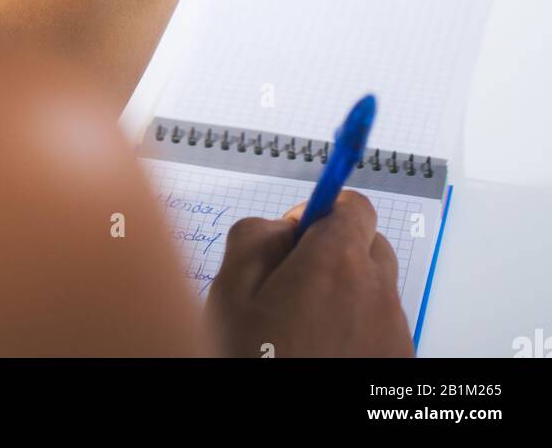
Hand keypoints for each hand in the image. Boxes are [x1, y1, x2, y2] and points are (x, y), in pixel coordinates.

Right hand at [206, 190, 413, 357]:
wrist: (289, 436)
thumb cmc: (253, 364)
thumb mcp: (229, 291)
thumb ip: (256, 237)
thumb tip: (284, 224)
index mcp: (335, 263)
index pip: (353, 206)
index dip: (325, 212)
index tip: (301, 232)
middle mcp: (376, 292)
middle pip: (369, 247)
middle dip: (338, 254)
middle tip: (296, 285)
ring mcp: (394, 333)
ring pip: (377, 292)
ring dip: (349, 296)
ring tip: (306, 330)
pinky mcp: (401, 365)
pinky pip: (383, 331)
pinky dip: (360, 333)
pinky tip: (324, 354)